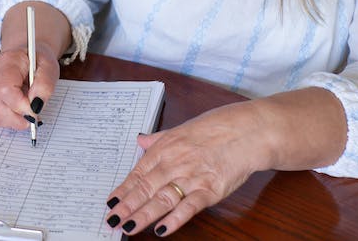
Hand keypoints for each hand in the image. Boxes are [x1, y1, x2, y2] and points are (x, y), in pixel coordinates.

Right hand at [0, 45, 60, 130]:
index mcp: (7, 61)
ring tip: (25, 110)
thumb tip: (35, 105)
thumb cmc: (37, 61)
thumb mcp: (49, 68)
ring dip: (13, 120)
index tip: (35, 110)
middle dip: (19, 117)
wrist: (26, 57)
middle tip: (34, 113)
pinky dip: (7, 120)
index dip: (20, 105)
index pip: (5, 89)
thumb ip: (45, 86)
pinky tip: (16, 111)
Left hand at [103, 102, 261, 235]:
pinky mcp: (210, 190)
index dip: (123, 190)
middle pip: (146, 188)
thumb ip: (158, 139)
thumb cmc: (215, 129)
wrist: (246, 131)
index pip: (138, 173)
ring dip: (143, 215)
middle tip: (112, 220)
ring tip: (128, 226)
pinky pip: (189, 207)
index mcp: (164, 148)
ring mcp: (191, 177)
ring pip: (162, 199)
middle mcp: (174, 163)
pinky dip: (175, 219)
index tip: (111, 203)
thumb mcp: (180, 129)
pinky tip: (162, 229)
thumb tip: (140, 140)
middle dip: (127, 206)